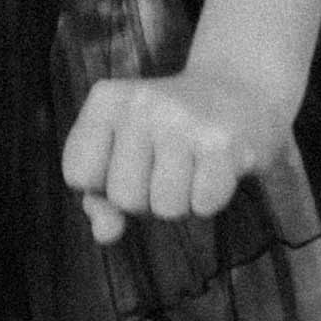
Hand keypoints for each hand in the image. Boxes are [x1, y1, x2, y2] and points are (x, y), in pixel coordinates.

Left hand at [61, 59, 294, 246]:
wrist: (242, 87)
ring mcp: (183, 120)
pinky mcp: (223, 142)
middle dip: (147, 198)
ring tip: (193, 168)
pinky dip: (210, 201)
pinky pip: (204, 205)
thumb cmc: (170, 132)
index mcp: (107, 100)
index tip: (129, 159)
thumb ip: (100, 196)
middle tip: (168, 165)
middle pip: (124, 197)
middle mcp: (141, 103)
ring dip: (182, 202)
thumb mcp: (123, 150)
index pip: (78, 174)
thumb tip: (106, 233)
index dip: (104, 182)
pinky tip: (217, 171)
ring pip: (166, 208)